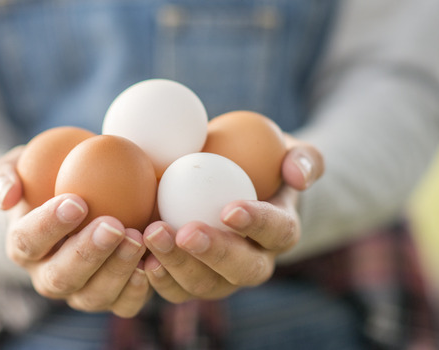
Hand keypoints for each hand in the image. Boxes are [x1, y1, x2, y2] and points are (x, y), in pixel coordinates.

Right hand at [0, 149, 152, 317]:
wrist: (81, 194)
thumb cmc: (48, 175)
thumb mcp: (19, 165)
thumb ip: (2, 175)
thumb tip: (7, 197)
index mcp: (23, 246)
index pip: (28, 241)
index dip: (49, 225)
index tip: (77, 201)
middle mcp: (48, 277)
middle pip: (61, 277)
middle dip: (87, 254)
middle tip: (113, 226)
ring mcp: (81, 292)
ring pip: (93, 296)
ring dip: (116, 270)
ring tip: (137, 239)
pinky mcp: (113, 298)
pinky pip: (123, 304)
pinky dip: (138, 289)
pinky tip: (151, 263)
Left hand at [142, 136, 323, 302]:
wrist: (227, 185)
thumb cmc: (259, 162)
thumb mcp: (286, 149)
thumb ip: (303, 157)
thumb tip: (299, 176)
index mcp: (282, 231)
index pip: (277, 231)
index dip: (257, 224)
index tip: (229, 209)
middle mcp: (255, 263)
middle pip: (241, 270)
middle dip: (214, 255)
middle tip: (185, 232)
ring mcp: (221, 278)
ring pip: (204, 285)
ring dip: (176, 265)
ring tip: (151, 235)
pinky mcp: (187, 282)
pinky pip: (173, 289)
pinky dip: (154, 276)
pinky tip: (135, 254)